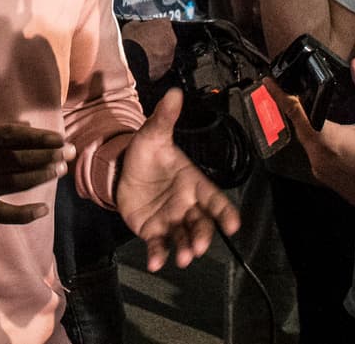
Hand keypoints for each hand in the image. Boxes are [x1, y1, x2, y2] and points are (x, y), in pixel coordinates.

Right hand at [0, 55, 73, 229]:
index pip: (7, 138)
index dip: (36, 138)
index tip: (58, 136)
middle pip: (18, 162)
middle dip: (47, 157)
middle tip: (71, 152)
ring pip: (15, 186)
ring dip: (41, 178)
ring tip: (61, 170)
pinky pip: (1, 215)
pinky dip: (23, 215)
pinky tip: (42, 210)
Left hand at [117, 88, 239, 270]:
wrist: (121, 169)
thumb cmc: (146, 154)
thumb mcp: (152, 135)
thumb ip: (165, 118)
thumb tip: (174, 92)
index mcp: (193, 183)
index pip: (215, 198)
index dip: (225, 211)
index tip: (234, 224)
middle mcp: (187, 205)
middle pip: (202, 224)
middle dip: (204, 236)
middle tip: (200, 246)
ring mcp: (171, 220)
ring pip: (184, 238)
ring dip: (186, 248)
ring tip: (184, 258)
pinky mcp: (153, 231)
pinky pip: (159, 245)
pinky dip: (159, 255)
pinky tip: (156, 262)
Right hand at [122, 18, 176, 80]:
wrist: (130, 62)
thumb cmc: (131, 43)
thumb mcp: (131, 25)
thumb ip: (139, 24)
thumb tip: (137, 26)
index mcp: (164, 24)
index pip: (162, 22)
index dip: (153, 25)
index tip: (147, 28)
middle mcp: (171, 39)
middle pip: (166, 36)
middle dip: (157, 38)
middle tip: (144, 41)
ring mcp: (170, 54)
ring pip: (165, 50)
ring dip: (157, 51)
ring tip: (143, 52)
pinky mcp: (166, 66)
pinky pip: (162, 62)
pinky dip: (156, 62)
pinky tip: (144, 60)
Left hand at [263, 59, 354, 223]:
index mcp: (325, 140)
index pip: (294, 111)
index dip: (279, 94)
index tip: (267, 80)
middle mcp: (316, 157)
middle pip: (300, 124)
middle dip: (296, 105)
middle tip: (295, 86)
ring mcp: (320, 170)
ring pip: (309, 139)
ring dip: (311, 122)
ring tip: (318, 104)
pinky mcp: (328, 178)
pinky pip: (318, 151)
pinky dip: (321, 137)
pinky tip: (335, 129)